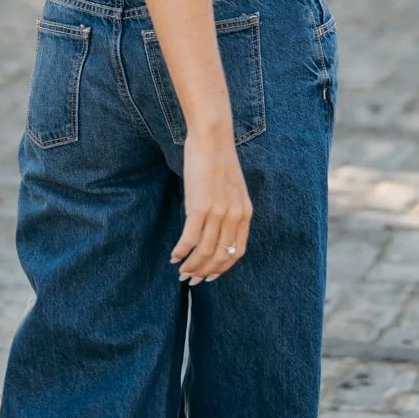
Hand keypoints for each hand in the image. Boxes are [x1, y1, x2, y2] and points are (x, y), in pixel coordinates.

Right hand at [172, 123, 252, 283]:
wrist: (212, 138)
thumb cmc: (219, 160)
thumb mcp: (233, 189)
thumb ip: (229, 210)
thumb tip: (215, 231)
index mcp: (245, 213)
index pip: (236, 252)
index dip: (222, 268)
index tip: (209, 276)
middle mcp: (234, 216)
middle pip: (220, 256)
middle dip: (204, 272)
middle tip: (191, 280)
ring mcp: (217, 213)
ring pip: (204, 251)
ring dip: (191, 266)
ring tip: (181, 272)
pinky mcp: (199, 207)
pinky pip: (189, 239)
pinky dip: (181, 251)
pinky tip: (173, 255)